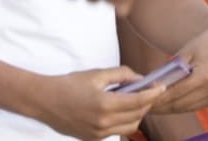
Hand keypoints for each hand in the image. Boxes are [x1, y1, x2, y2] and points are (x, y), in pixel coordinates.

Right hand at [29, 66, 165, 139]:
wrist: (45, 101)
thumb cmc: (69, 84)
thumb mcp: (97, 74)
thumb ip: (121, 75)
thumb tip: (140, 79)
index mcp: (105, 104)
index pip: (138, 101)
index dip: (153, 94)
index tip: (162, 87)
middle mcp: (103, 123)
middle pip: (137, 115)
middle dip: (147, 103)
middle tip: (150, 90)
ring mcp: (98, 134)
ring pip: (130, 127)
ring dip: (138, 114)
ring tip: (136, 99)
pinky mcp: (93, 139)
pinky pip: (117, 131)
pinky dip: (124, 121)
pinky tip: (121, 109)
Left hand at [150, 17, 207, 113]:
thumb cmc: (202, 44)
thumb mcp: (184, 53)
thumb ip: (169, 70)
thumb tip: (151, 86)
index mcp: (206, 75)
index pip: (176, 92)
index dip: (158, 97)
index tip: (143, 98)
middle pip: (180, 103)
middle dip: (160, 105)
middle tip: (143, 104)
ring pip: (185, 108)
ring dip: (168, 108)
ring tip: (152, 105)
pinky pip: (192, 106)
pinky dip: (179, 106)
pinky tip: (167, 103)